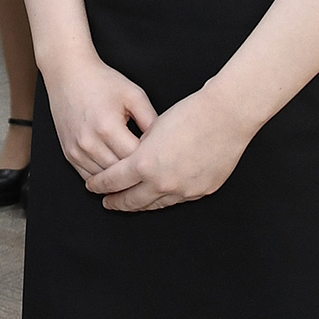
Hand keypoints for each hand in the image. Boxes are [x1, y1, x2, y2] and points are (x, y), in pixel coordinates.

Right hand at [42, 53, 155, 178]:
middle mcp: (90, 143)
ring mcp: (77, 151)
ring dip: (119, 179)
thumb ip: (151, 120)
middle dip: (135, 171)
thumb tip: (164, 144)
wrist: (69, 74)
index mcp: (108, 127)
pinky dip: (103, 178)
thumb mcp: (134, 95)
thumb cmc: (102, 82)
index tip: (157, 156)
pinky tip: (114, 171)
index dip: (149, 160)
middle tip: (148, 167)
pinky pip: (89, 177)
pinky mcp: (69, 154)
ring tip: (133, 171)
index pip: (135, 159)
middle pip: (120, 173)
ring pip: (104, 180)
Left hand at [84, 89, 255, 211]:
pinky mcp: (201, 191)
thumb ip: (141, 147)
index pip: (113, 181)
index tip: (93, 186)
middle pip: (131, 201)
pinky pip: (177, 199)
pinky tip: (158, 195)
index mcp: (145, 163)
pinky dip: (163, 198)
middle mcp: (162, 183)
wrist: (226, 116)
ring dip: (140, 203)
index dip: (100, 185)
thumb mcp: (154, 127)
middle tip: (106, 202)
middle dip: (116, 201)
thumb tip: (134, 158)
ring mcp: (183, 191)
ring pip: (155, 204)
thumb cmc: (189, 114)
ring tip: (130, 202)